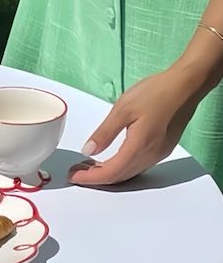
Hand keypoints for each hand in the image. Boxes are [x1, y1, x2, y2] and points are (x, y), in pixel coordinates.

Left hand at [68, 63, 205, 185]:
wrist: (187, 85)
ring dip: (109, 173)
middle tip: (78, 172)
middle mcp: (150, 155)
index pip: (110, 172)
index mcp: (139, 147)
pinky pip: (138, 166)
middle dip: (96, 178)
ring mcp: (158, 154)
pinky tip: (112, 160)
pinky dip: (121, 167)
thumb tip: (88, 151)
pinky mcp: (163, 148)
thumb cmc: (158, 92)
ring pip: (129, 173)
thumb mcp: (123, 109)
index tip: (74, 175)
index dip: (90, 177)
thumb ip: (104, 133)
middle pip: (119, 177)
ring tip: (90, 166)